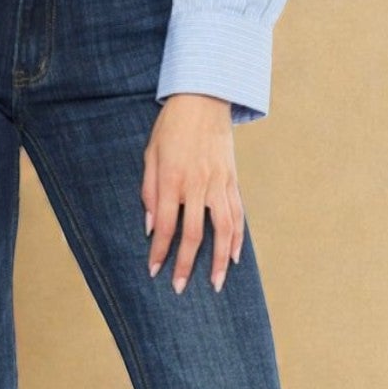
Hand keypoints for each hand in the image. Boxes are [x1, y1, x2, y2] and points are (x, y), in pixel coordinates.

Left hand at [144, 94, 244, 293]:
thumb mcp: (150, 155)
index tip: (155, 272)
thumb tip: (151, 227)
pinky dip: (238, 237)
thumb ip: (149, 191)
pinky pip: (238, 214)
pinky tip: (236, 256)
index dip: (160, 252)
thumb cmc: (171, 127)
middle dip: (187, 264)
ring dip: (220, 259)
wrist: (203, 99)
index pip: (166, 226)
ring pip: (223, 229)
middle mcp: (198, 185)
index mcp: (173, 179)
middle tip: (182, 289)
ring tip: (217, 282)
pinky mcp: (233, 180)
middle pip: (194, 234)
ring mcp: (219, 183)